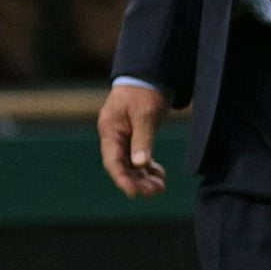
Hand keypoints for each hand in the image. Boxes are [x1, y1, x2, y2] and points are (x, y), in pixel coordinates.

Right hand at [98, 82, 167, 197]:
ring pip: (131, 164)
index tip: (134, 193)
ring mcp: (124, 137)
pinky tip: (159, 175)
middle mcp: (114, 137)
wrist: (149, 75)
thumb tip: (141, 164)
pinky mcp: (135, 136)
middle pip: (122, 166)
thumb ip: (143, 140)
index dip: (122, 179)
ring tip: (160, 187)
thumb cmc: (144, 92)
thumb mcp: (145, 115)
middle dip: (137, 181)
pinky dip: (148, 168)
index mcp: (110, 130)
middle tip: (155, 191)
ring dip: (143, 177)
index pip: (113, 161)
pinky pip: (138, 158)